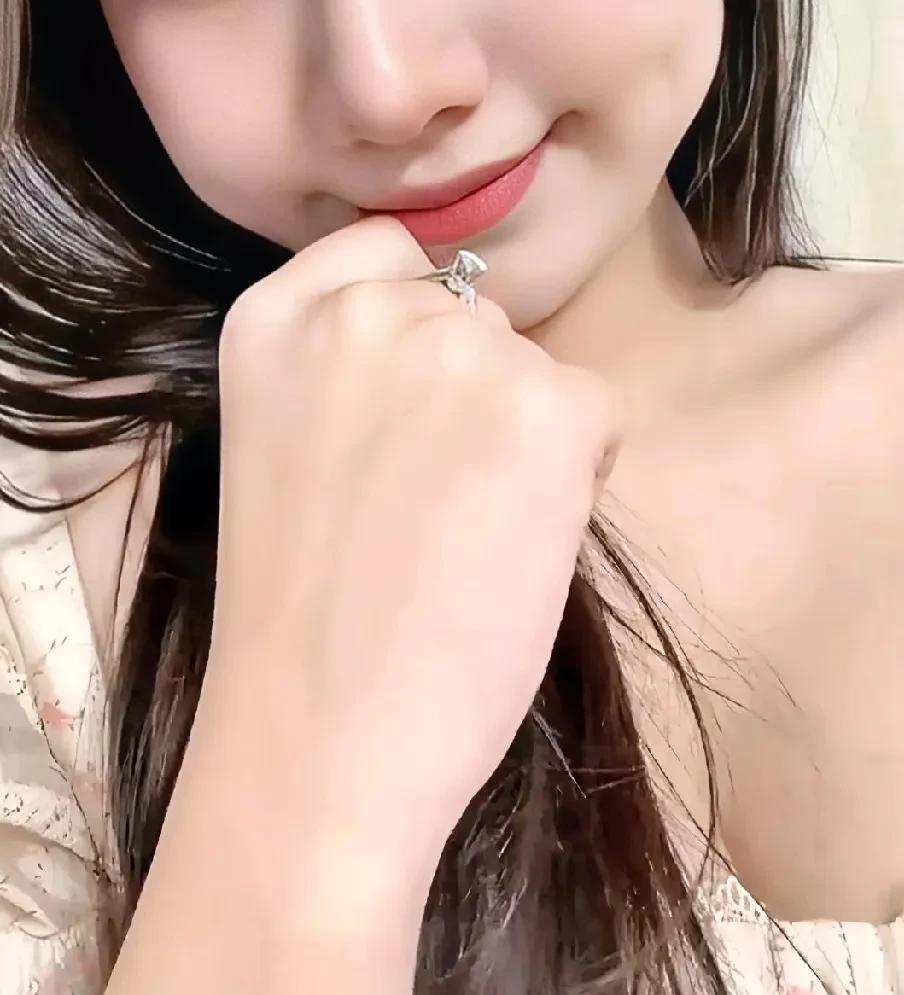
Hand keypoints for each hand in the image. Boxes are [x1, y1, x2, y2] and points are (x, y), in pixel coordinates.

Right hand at [209, 216, 618, 885]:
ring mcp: (460, 349)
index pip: (386, 253)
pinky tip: (514, 547)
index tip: (394, 421)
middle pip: (470, 316)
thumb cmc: (299, 619)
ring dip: (524, 437)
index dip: (413, 334)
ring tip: (462, 537)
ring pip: (535, 367)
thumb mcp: (281, 440)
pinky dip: (577, 476)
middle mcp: (367, 308)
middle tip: (424, 506)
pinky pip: (595, 411)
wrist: (319, 741)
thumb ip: (347, 366)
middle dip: (469, 393)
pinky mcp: (548, 407)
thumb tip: (461, 346)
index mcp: (275, 314)